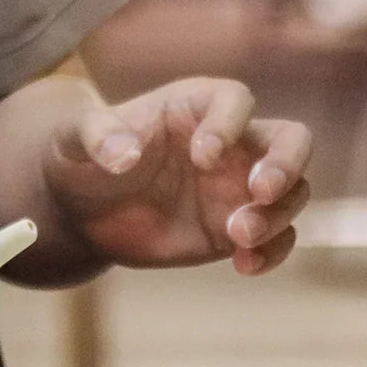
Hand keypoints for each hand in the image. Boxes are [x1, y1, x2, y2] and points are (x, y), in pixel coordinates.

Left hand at [44, 78, 311, 274]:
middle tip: (261, 190)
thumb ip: (97, 137)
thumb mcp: (74, 137)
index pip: (235, 100)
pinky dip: (272, 252)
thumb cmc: (80, 156)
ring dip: (276, 215)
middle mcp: (230, 142)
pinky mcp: (233, 229)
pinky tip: (244, 265)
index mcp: (194, 106)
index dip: (228, 125)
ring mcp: (237, 187)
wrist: (79, 209)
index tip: (202, 157)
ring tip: (237, 235)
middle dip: (287, 163)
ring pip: (292, 192)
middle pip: (290, 138)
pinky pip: (275, 238)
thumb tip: (123, 156)